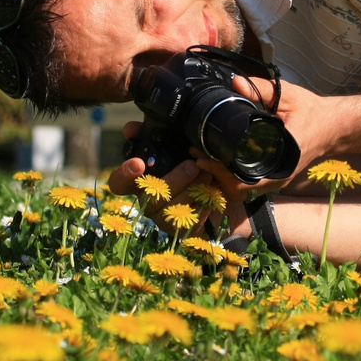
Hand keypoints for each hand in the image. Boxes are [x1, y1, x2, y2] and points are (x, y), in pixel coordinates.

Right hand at [105, 121, 216, 235]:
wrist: (240, 196)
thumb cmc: (210, 167)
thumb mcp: (193, 145)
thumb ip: (164, 136)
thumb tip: (132, 128)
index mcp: (149, 177)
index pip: (120, 183)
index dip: (123, 173)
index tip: (138, 163)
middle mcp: (153, 199)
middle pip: (149, 194)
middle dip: (173, 178)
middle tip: (192, 166)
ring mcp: (166, 218)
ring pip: (169, 207)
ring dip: (192, 189)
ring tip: (209, 177)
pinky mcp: (184, 232)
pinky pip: (189, 219)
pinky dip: (204, 203)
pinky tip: (214, 196)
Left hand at [192, 77, 339, 199]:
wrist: (334, 127)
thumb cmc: (313, 112)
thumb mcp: (289, 96)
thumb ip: (263, 88)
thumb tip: (236, 83)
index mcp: (282, 160)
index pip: (244, 180)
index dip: (220, 172)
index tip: (203, 157)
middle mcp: (279, 176)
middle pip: (238, 191)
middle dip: (215, 177)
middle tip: (197, 158)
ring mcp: (277, 180)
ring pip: (243, 193)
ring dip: (221, 180)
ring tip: (203, 161)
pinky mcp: (276, 178)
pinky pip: (250, 188)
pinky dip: (232, 180)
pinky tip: (219, 164)